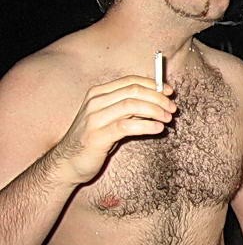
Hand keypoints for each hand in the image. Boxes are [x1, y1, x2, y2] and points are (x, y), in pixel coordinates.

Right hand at [55, 76, 176, 183]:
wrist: (67, 163)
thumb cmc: (94, 139)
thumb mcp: (111, 119)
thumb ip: (129, 108)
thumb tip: (158, 100)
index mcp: (98, 93)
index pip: (130, 81)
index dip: (153, 84)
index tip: (170, 92)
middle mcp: (95, 102)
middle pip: (133, 91)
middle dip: (158, 98)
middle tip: (172, 108)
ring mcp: (94, 118)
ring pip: (132, 105)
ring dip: (155, 110)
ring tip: (167, 119)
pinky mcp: (97, 136)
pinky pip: (126, 126)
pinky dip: (146, 125)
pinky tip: (158, 128)